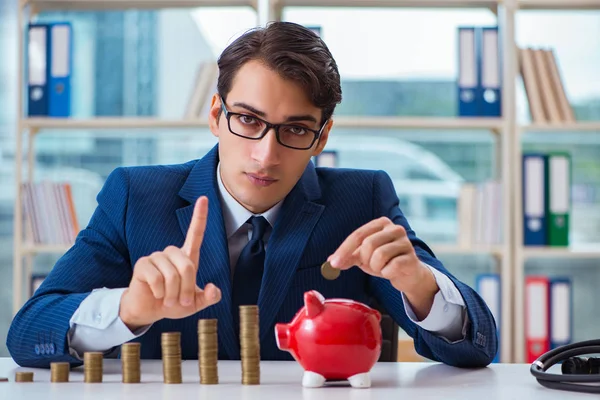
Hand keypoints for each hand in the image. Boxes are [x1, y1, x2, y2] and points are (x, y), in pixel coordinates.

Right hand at [120, 196, 221, 330]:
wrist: (149, 311)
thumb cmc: (173, 303)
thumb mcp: (195, 303)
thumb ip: (208, 297)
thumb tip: (213, 289)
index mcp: (187, 257)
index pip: (195, 233)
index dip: (200, 216)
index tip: (204, 198)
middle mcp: (171, 253)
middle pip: (187, 265)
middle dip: (186, 288)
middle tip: (181, 301)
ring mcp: (156, 257)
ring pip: (172, 274)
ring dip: (173, 293)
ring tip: (168, 299)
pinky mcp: (143, 264)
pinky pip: (156, 278)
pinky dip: (160, 292)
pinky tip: (156, 294)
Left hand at [328, 217, 437, 318]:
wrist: (408, 274)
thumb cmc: (385, 261)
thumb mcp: (364, 257)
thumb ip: (348, 256)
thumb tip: (330, 261)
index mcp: (381, 223)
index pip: (358, 235)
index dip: (344, 250)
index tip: (334, 263)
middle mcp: (395, 228)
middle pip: (368, 244)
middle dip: (365, 259)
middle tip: (371, 265)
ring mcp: (405, 242)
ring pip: (379, 255)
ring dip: (376, 267)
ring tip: (383, 267)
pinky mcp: (412, 258)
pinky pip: (391, 267)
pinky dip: (386, 273)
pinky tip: (392, 271)